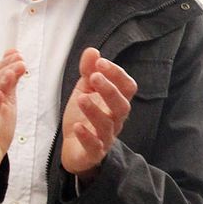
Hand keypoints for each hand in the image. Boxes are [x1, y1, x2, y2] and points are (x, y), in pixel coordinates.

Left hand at [60, 48, 136, 180]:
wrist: (75, 149)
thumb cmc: (84, 117)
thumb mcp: (84, 90)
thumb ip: (89, 72)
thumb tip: (92, 50)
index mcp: (115, 102)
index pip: (127, 87)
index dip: (117, 74)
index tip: (101, 62)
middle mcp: (115, 119)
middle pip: (122, 105)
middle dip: (110, 90)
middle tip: (94, 76)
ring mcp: (106, 136)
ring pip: (107, 125)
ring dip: (95, 110)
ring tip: (81, 98)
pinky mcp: (94, 152)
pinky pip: (95, 146)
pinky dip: (87, 136)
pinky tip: (77, 126)